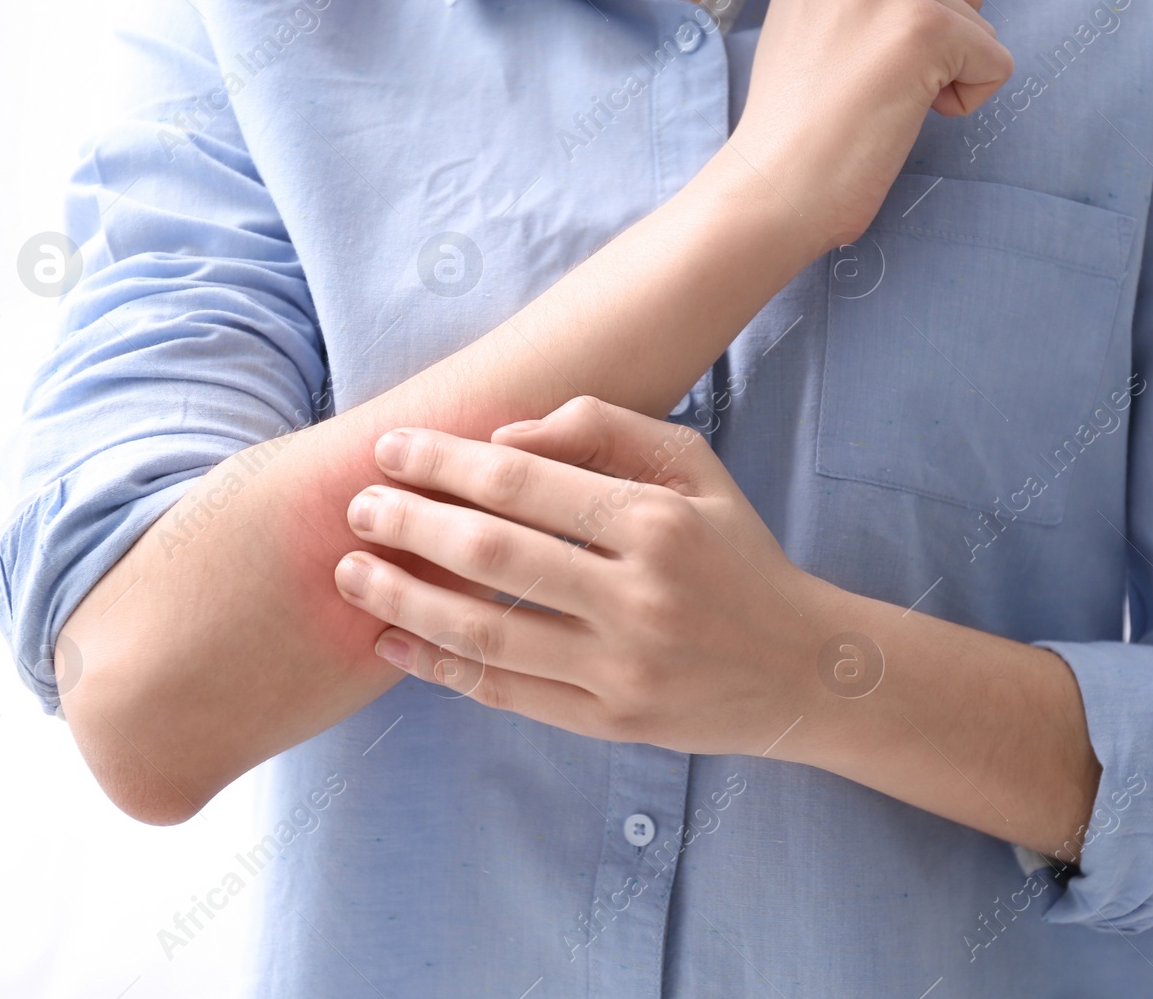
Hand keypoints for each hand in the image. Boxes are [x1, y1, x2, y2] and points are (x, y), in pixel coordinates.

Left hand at [333, 397, 840, 755]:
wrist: (801, 667)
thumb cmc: (734, 552)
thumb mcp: (692, 465)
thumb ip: (602, 429)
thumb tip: (503, 436)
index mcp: (657, 519)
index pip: (524, 480)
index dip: (444, 462)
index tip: (390, 449)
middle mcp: (639, 595)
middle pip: (492, 554)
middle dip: (409, 524)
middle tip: (357, 508)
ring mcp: (623, 667)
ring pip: (485, 632)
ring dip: (404, 598)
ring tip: (352, 573)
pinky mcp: (611, 723)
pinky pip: (506, 693)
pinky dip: (439, 667)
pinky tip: (394, 640)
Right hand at [732, 0, 1014, 247]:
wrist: (773, 185)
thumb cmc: (795, 122)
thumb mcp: (812, 18)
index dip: (910, 18)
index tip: (859, 60)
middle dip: (936, 38)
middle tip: (871, 83)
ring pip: (980, 18)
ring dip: (948, 68)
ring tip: (884, 98)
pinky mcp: (924, 30)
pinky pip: (996, 62)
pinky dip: (967, 100)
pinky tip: (905, 116)